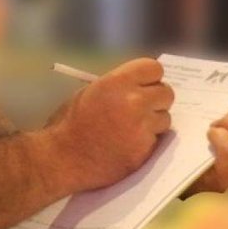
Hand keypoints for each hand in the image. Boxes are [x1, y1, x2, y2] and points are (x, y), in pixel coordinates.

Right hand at [48, 58, 174, 192]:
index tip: (145, 85)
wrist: (61, 159)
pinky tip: (127, 145)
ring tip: (132, 129)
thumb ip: (117, 87)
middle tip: (143, 108)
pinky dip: (145, 142)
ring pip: (165, 118)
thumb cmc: (68, 123)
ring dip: (153, 122)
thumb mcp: (89, 92)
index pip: (154, 69)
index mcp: (117, 83)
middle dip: (156, 100)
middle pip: (167, 93)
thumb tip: (139, 86)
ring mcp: (142, 128)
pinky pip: (156, 140)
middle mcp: (135, 102)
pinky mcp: (144, 151)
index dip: (150, 77)